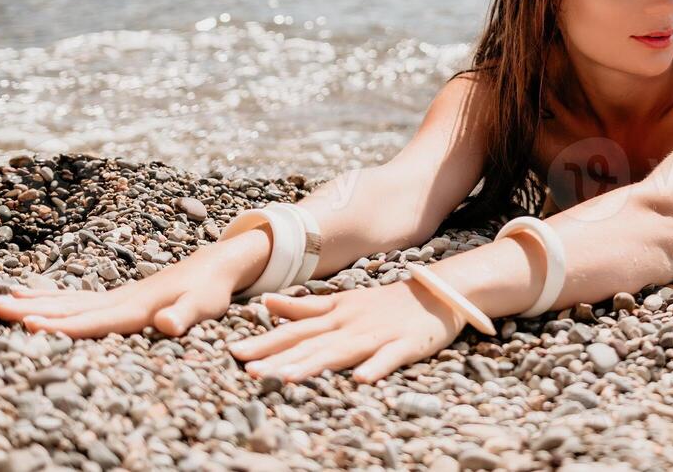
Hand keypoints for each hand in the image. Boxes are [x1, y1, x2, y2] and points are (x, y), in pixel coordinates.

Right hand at [0, 234, 258, 337]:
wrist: (216, 265)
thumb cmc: (210, 291)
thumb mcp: (204, 307)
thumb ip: (184, 316)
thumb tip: (166, 325)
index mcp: (136, 308)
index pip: (95, 320)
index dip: (64, 325)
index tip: (31, 324)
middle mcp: (120, 300)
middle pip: (70, 307)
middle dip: (33, 309)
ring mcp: (115, 296)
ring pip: (68, 300)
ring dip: (35, 302)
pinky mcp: (116, 297)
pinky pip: (76, 298)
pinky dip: (51, 298)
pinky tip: (29, 296)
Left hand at [227, 279, 464, 384]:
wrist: (437, 291)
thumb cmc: (385, 303)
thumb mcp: (343, 301)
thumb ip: (305, 307)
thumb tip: (266, 303)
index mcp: (336, 314)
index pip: (295, 330)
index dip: (266, 341)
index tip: (235, 353)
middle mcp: (351, 324)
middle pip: (311, 344)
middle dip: (279, 358)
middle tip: (248, 373)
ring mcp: (378, 334)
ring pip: (342, 352)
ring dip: (315, 364)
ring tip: (288, 378)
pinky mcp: (406, 344)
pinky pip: (390, 358)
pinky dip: (376, 367)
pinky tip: (361, 380)